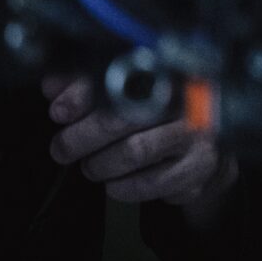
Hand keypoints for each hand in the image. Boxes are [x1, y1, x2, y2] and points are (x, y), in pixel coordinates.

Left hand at [44, 74, 236, 208]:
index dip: (81, 95)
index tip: (59, 111)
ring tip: (93, 166)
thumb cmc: (161, 119)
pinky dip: (122, 187)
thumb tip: (53, 86)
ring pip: (132, 152)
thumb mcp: (126, 94)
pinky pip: (148, 183)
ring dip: (100, 165)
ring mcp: (199, 134)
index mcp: (169, 73)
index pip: (118, 77)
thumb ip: (89, 86)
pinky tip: (118, 181)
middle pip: (120, 118)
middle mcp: (189, 100)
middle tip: (62, 149)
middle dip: (79, 138)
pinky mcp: (200, 168)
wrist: (208, 151)